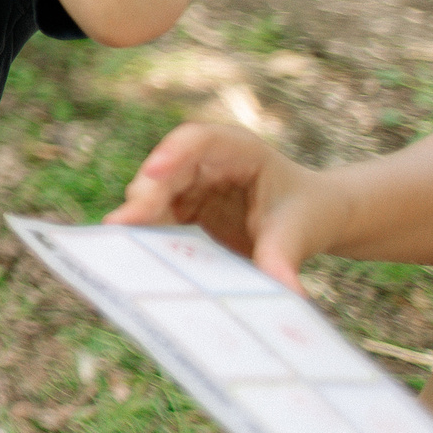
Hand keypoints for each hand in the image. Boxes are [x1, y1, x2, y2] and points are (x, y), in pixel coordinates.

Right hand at [103, 122, 338, 292]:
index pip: (197, 140)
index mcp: (238, 149)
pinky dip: (144, 237)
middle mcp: (204, 163)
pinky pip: (155, 222)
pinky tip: (133, 256)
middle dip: (145, 195)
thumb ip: (282, 256)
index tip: (156, 171)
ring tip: (120, 243)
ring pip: (151, 197)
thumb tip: (286, 292)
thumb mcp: (298, 233)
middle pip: (163, 171)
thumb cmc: (307, 214)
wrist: (312, 221)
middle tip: (125, 222)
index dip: (172, 152)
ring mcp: (188, 186)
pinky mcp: (180, 211)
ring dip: (137, 219)